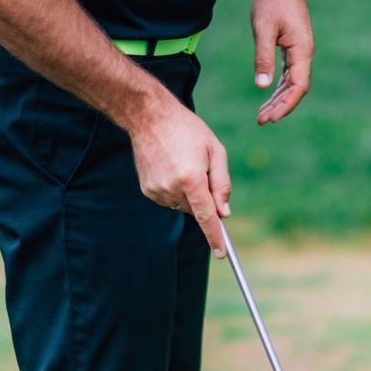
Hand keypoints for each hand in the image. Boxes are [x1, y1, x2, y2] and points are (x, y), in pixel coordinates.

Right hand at [129, 96, 231, 255]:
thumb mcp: (215, 151)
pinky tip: (171, 168)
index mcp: (191, 179)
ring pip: (183, 206)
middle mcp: (172, 188)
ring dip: (189, 194)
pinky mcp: (147, 190)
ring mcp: (157, 190)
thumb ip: (222, 184)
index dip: (215, 237)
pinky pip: (169, 200)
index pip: (206, 217)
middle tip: (201, 170)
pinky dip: (175, 190)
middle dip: (204, 199)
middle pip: (196, 210)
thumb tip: (223, 214)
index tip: (221, 253)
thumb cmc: (188, 130)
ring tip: (182, 164)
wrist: (149, 117)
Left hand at [250, 0, 312, 123]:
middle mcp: (305, 53)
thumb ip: (263, 56)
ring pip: (292, 83)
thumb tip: (262, 86)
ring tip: (262, 115)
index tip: (271, 118)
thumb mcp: (263, 27)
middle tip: (261, 121)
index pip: (298, 86)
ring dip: (278, 100)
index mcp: (302, 50)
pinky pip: (288, 74)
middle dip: (280, 107)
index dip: (286, 104)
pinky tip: (268, 96)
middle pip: (296, 89)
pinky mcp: (293, 48)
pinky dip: (278, 87)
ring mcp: (300, 51)